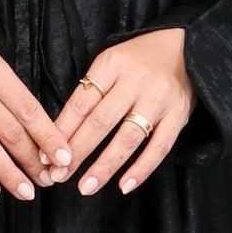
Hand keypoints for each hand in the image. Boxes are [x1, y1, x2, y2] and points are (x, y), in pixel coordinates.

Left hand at [47, 28, 192, 194]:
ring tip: (86, 186)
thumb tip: (60, 135)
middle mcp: (136, 81)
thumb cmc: (140, 60)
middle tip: (58, 175)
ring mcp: (159, 98)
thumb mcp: (111, 64)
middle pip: (100, 122)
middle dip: (76, 152)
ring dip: (104, 166)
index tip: (44, 156)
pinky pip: (160, 147)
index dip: (61, 132)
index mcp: (112, 65)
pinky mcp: (179, 114)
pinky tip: (124, 185)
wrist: (187, 46)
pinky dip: (142, 169)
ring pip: (128, 138)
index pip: (81, 103)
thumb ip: (91, 93)